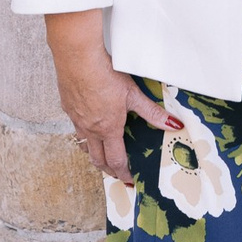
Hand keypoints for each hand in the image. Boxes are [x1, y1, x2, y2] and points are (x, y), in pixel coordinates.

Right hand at [45, 9, 177, 182]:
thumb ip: (152, 112)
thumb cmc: (106, 76)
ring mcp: (77, 119)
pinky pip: (76, 128)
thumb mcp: (133, 94)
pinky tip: (88, 125)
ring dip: (93, 154)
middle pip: (97, 159)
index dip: (123, 172)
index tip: (128, 180)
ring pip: (84, 145)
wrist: (78, 61)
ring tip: (102, 155)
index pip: (116, 159)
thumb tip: (173, 125)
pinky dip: (83, 134)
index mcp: (108, 128)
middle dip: (108, 169)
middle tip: (116, 174)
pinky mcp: (68, 108)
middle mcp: (90, 129)